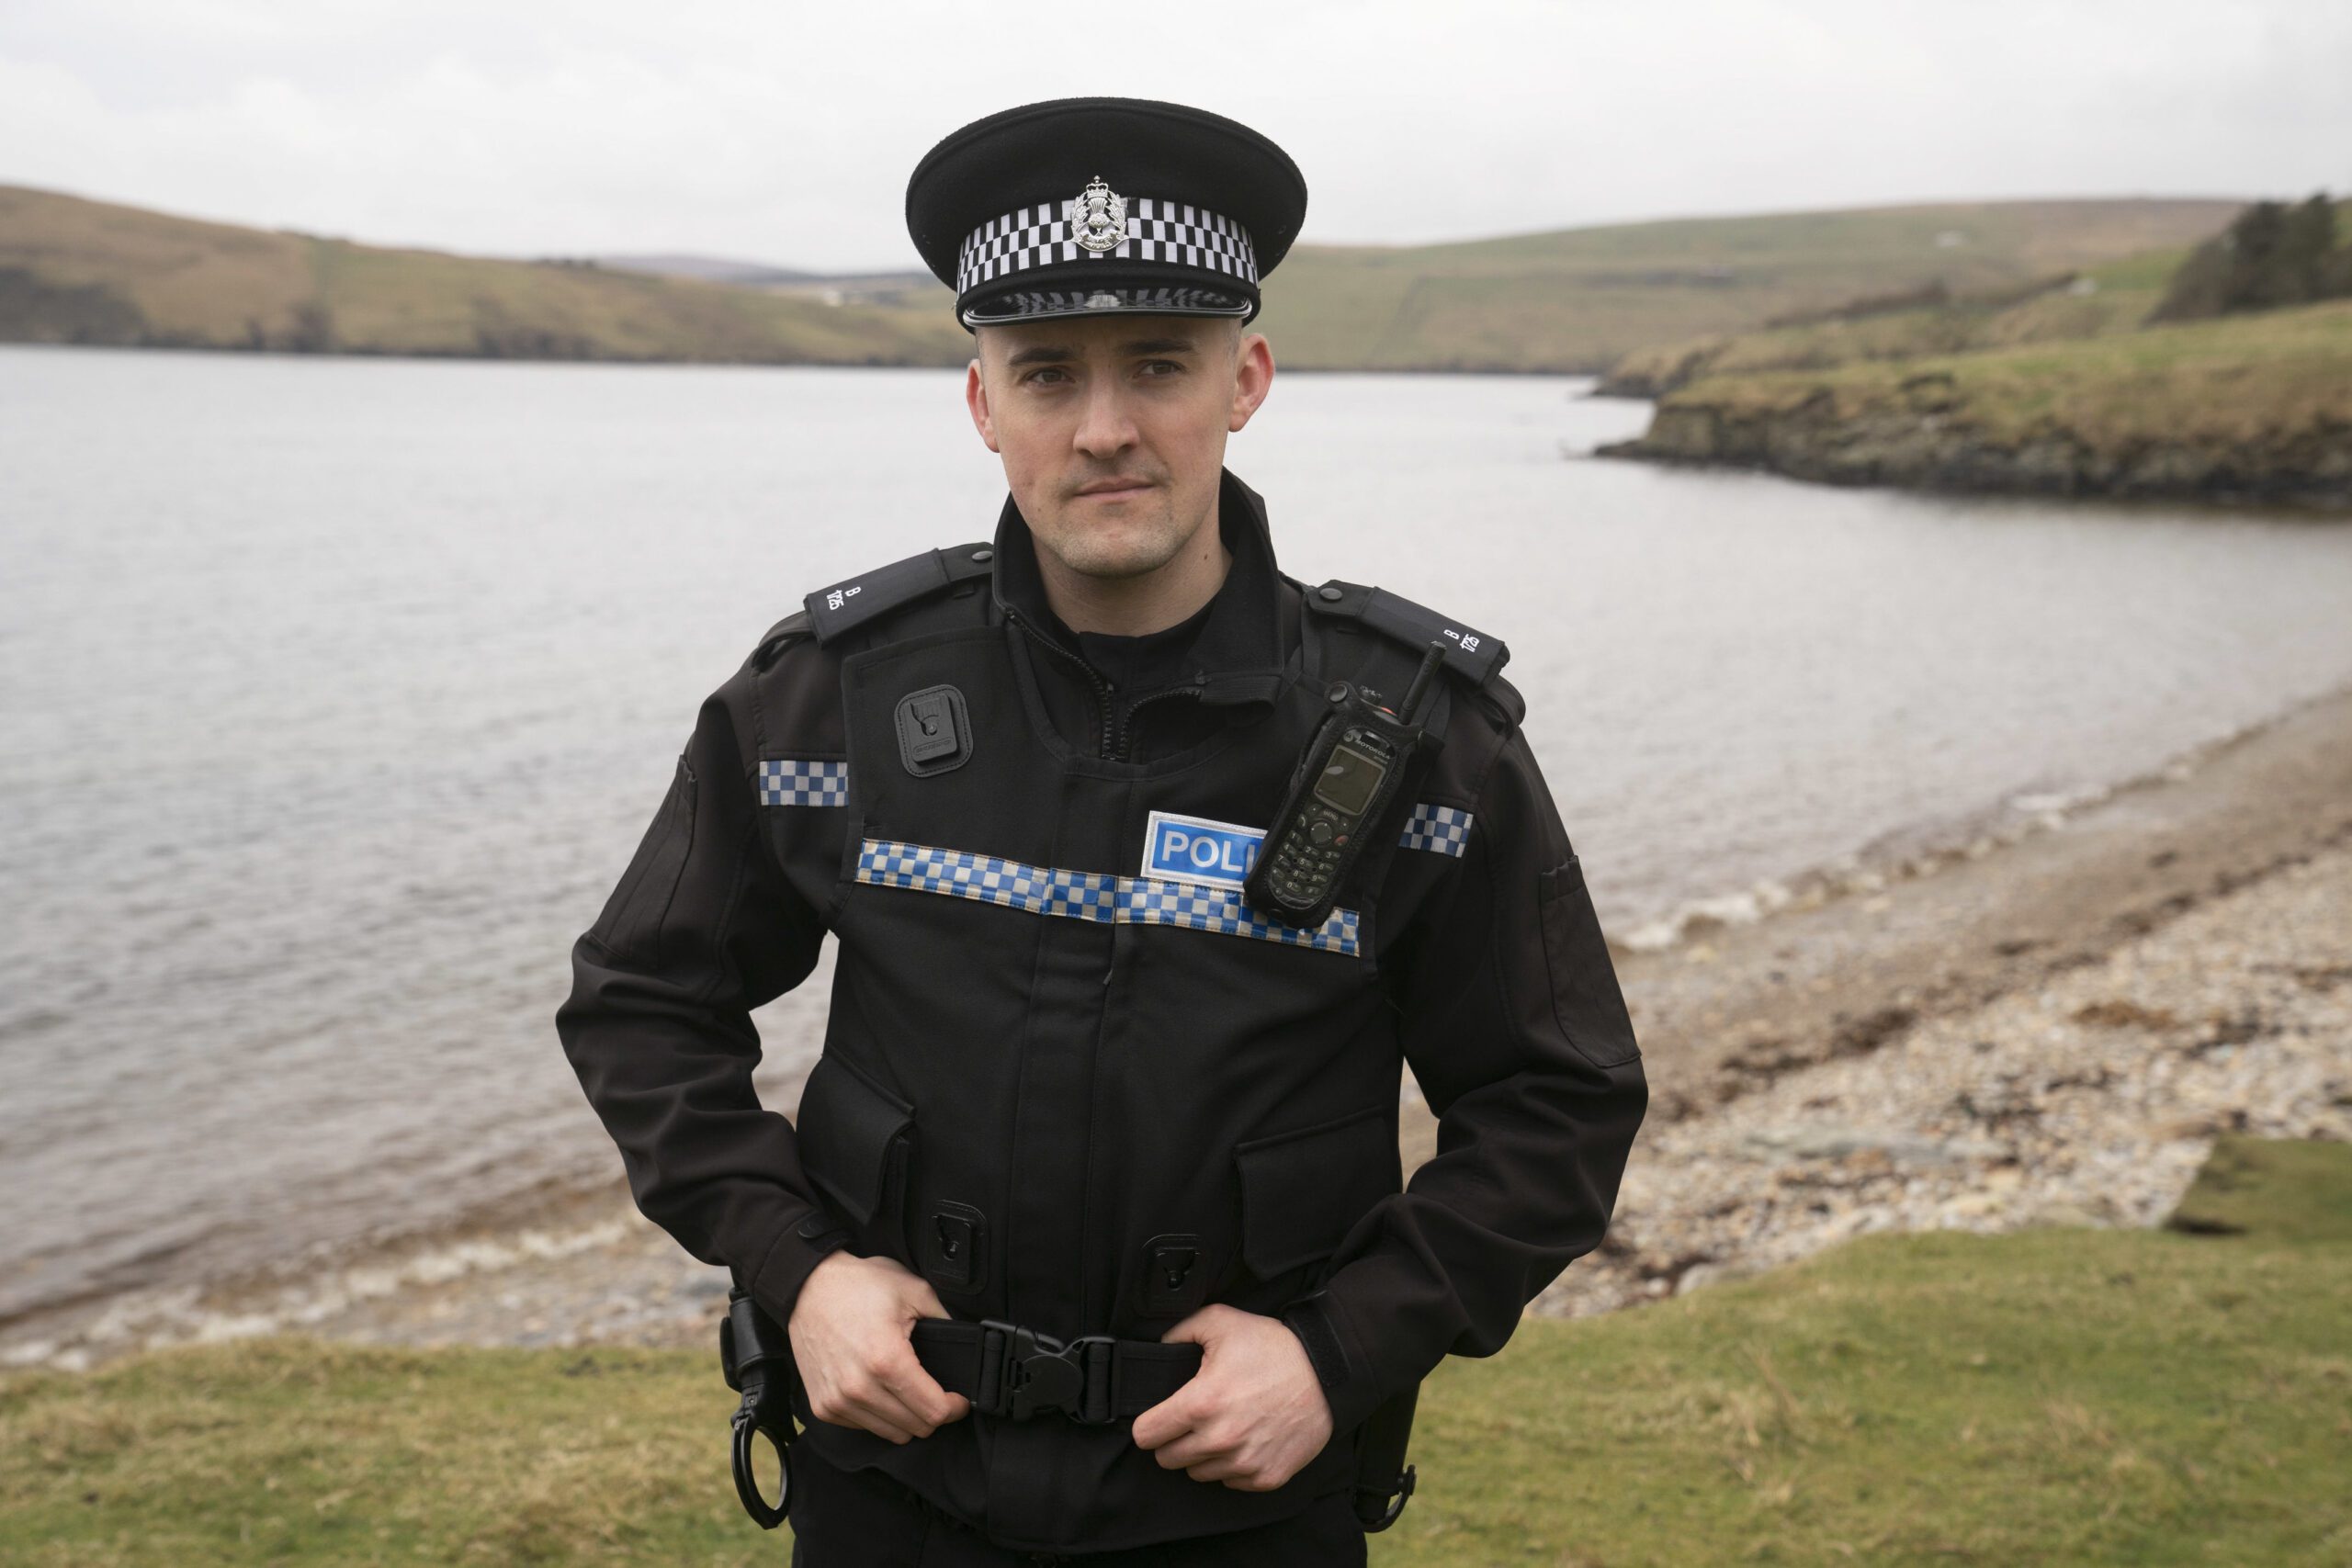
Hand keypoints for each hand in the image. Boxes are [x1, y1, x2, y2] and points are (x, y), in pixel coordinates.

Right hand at [785, 1250, 970, 1442]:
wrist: (808, 1287)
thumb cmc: (858, 1285)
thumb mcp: (914, 1291)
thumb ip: (945, 1321)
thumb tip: (965, 1348)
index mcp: (887, 1361)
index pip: (934, 1411)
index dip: (955, 1408)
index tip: (959, 1399)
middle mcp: (860, 1388)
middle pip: (916, 1428)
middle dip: (933, 1412)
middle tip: (936, 1391)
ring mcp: (838, 1401)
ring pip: (891, 1434)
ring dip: (906, 1417)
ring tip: (907, 1389)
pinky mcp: (823, 1407)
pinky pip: (864, 1426)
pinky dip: (878, 1415)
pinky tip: (880, 1389)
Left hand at [1130, 1304, 1333, 1489]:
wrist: (1328, 1372)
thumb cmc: (1274, 1347)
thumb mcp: (1221, 1321)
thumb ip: (1178, 1332)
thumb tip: (1156, 1349)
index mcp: (1200, 1404)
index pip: (1146, 1435)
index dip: (1149, 1423)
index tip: (1160, 1416)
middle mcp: (1219, 1440)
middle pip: (1167, 1460)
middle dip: (1173, 1440)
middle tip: (1192, 1420)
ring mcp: (1244, 1463)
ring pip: (1197, 1474)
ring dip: (1202, 1455)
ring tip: (1222, 1426)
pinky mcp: (1267, 1477)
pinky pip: (1231, 1482)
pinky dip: (1232, 1466)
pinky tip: (1245, 1439)